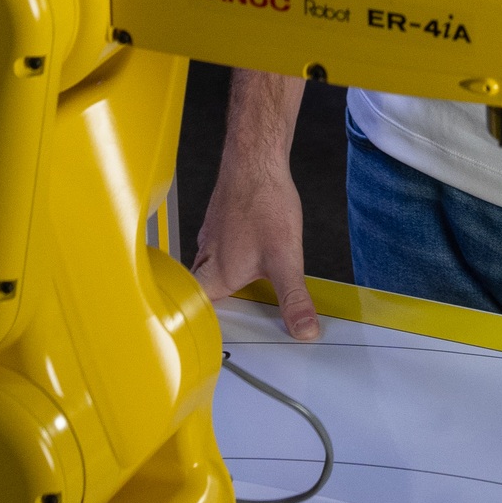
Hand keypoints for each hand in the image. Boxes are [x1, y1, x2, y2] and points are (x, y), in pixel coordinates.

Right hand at [191, 147, 320, 340]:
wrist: (256, 159)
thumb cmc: (264, 202)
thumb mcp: (286, 258)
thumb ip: (293, 298)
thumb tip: (304, 331)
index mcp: (218, 276)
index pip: (197, 313)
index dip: (201, 329)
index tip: (213, 344)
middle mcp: (208, 259)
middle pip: (201, 293)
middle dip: (215, 307)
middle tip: (234, 321)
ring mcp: (210, 239)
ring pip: (207, 270)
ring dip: (220, 283)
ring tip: (242, 295)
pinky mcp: (219, 222)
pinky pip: (216, 250)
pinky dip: (228, 258)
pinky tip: (247, 255)